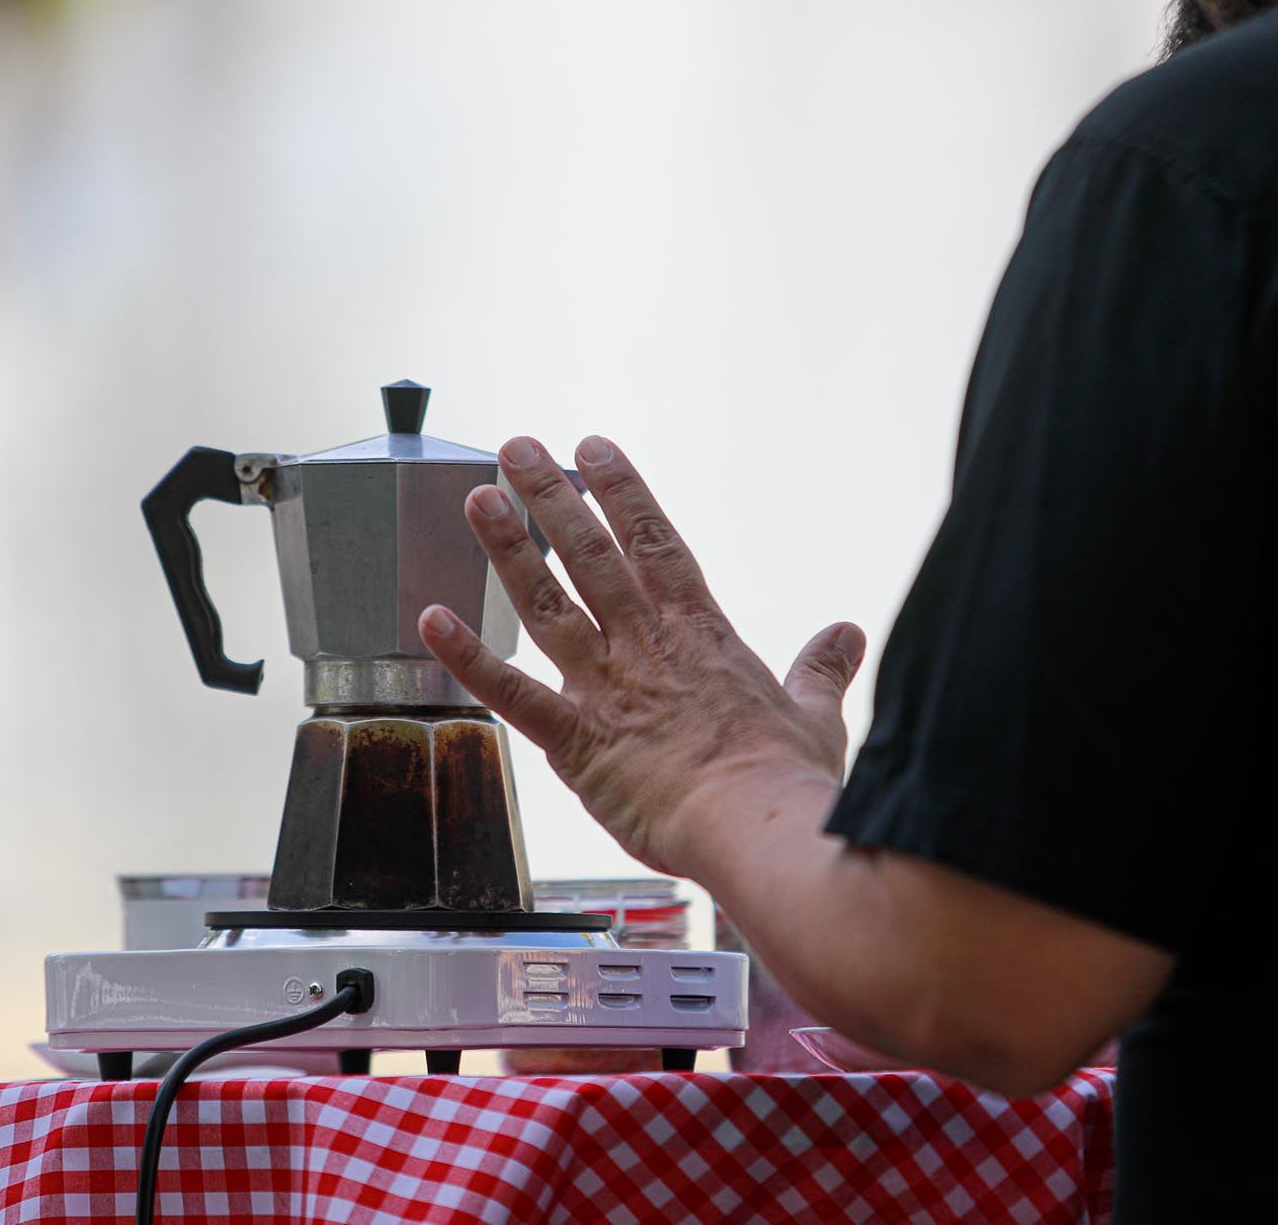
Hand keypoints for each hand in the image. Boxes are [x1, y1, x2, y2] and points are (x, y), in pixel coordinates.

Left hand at [418, 434, 866, 875]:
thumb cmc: (787, 783)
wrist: (758, 829)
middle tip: (517, 449)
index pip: (657, 543)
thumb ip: (821, 669)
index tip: (593, 451)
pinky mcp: (577, 740)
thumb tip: (846, 635)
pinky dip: (467, 655)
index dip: (623, 493)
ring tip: (477, 499)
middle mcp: (647, 647)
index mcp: (703, 635)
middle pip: (590, 554)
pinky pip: (510, 692)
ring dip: (508, 549)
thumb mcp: (816, 716)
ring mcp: (607, 689)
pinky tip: (431, 618)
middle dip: (550, 496)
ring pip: (547, 603)